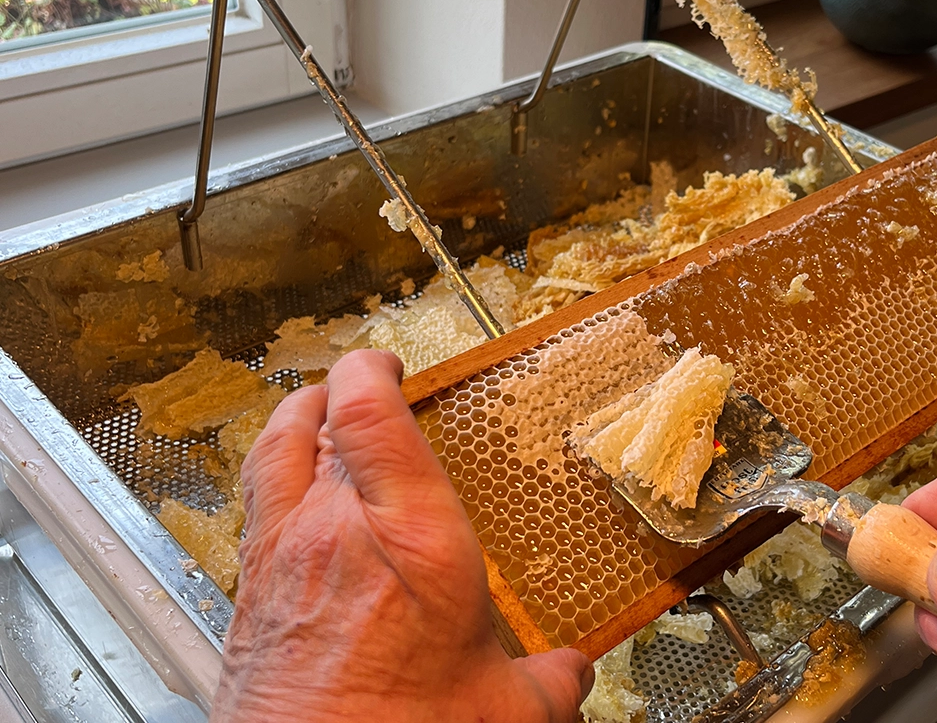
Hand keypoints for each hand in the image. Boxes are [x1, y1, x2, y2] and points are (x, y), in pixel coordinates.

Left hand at [210, 350, 592, 721]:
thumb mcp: (504, 712)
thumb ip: (547, 681)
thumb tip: (571, 674)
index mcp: (413, 538)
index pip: (367, 411)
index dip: (369, 369)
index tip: (385, 364)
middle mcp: (335, 531)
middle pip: (312, 421)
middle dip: (333, 394)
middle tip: (356, 391)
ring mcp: (281, 559)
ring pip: (270, 455)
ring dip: (292, 424)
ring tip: (311, 417)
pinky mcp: (249, 597)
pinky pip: (255, 509)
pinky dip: (272, 486)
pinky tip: (293, 511)